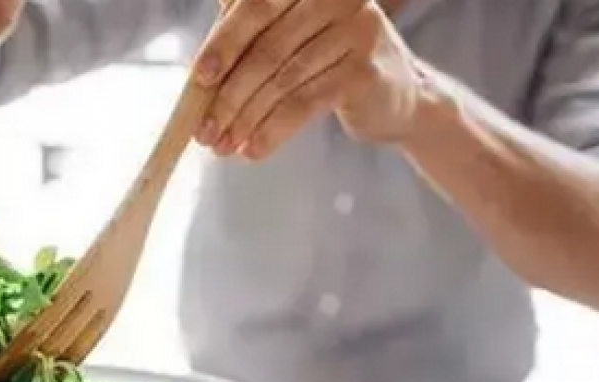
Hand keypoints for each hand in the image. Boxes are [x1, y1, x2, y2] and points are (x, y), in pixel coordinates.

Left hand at [190, 0, 430, 159]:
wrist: (399, 99)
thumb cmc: (332, 64)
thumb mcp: (292, 38)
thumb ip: (252, 38)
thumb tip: (199, 70)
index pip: (256, 7)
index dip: (224, 43)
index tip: (199, 80)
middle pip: (266, 48)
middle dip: (229, 94)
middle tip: (205, 129)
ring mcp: (356, 31)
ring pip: (282, 81)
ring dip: (245, 119)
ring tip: (223, 146)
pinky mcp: (364, 71)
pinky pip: (304, 104)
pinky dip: (272, 131)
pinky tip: (253, 150)